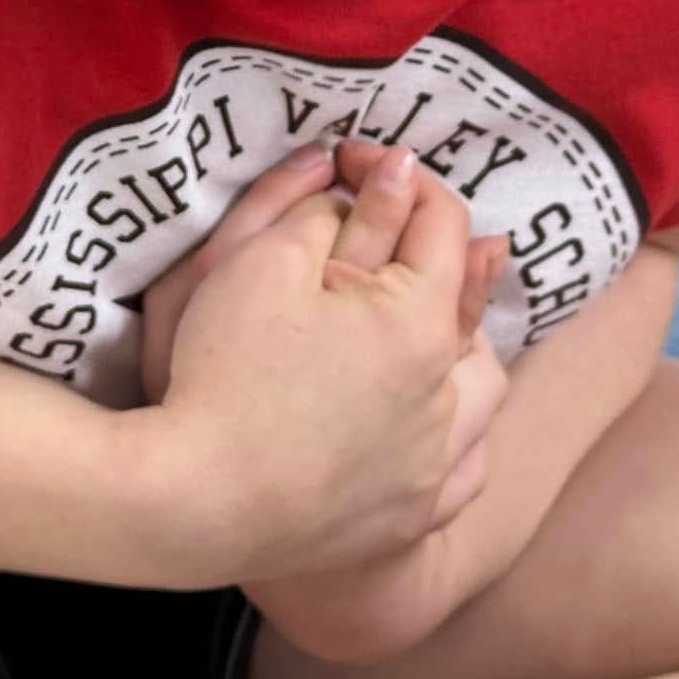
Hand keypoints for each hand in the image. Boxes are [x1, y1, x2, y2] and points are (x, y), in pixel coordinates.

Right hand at [156, 141, 507, 583]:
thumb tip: (394, 172)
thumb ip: (334, 210)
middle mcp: (448, 394)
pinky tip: (427, 419)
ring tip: (418, 328)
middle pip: (466, 300)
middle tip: (379, 232)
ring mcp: (435, 463)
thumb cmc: (224, 370)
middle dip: (429, 252)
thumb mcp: (263, 260)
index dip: (394, 174)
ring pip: (483, 387)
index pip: (440, 220)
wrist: (195, 502)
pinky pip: (466, 465)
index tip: (349, 161)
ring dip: (462, 346)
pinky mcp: (411, 516)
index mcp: (420, 321)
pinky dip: (458, 432)